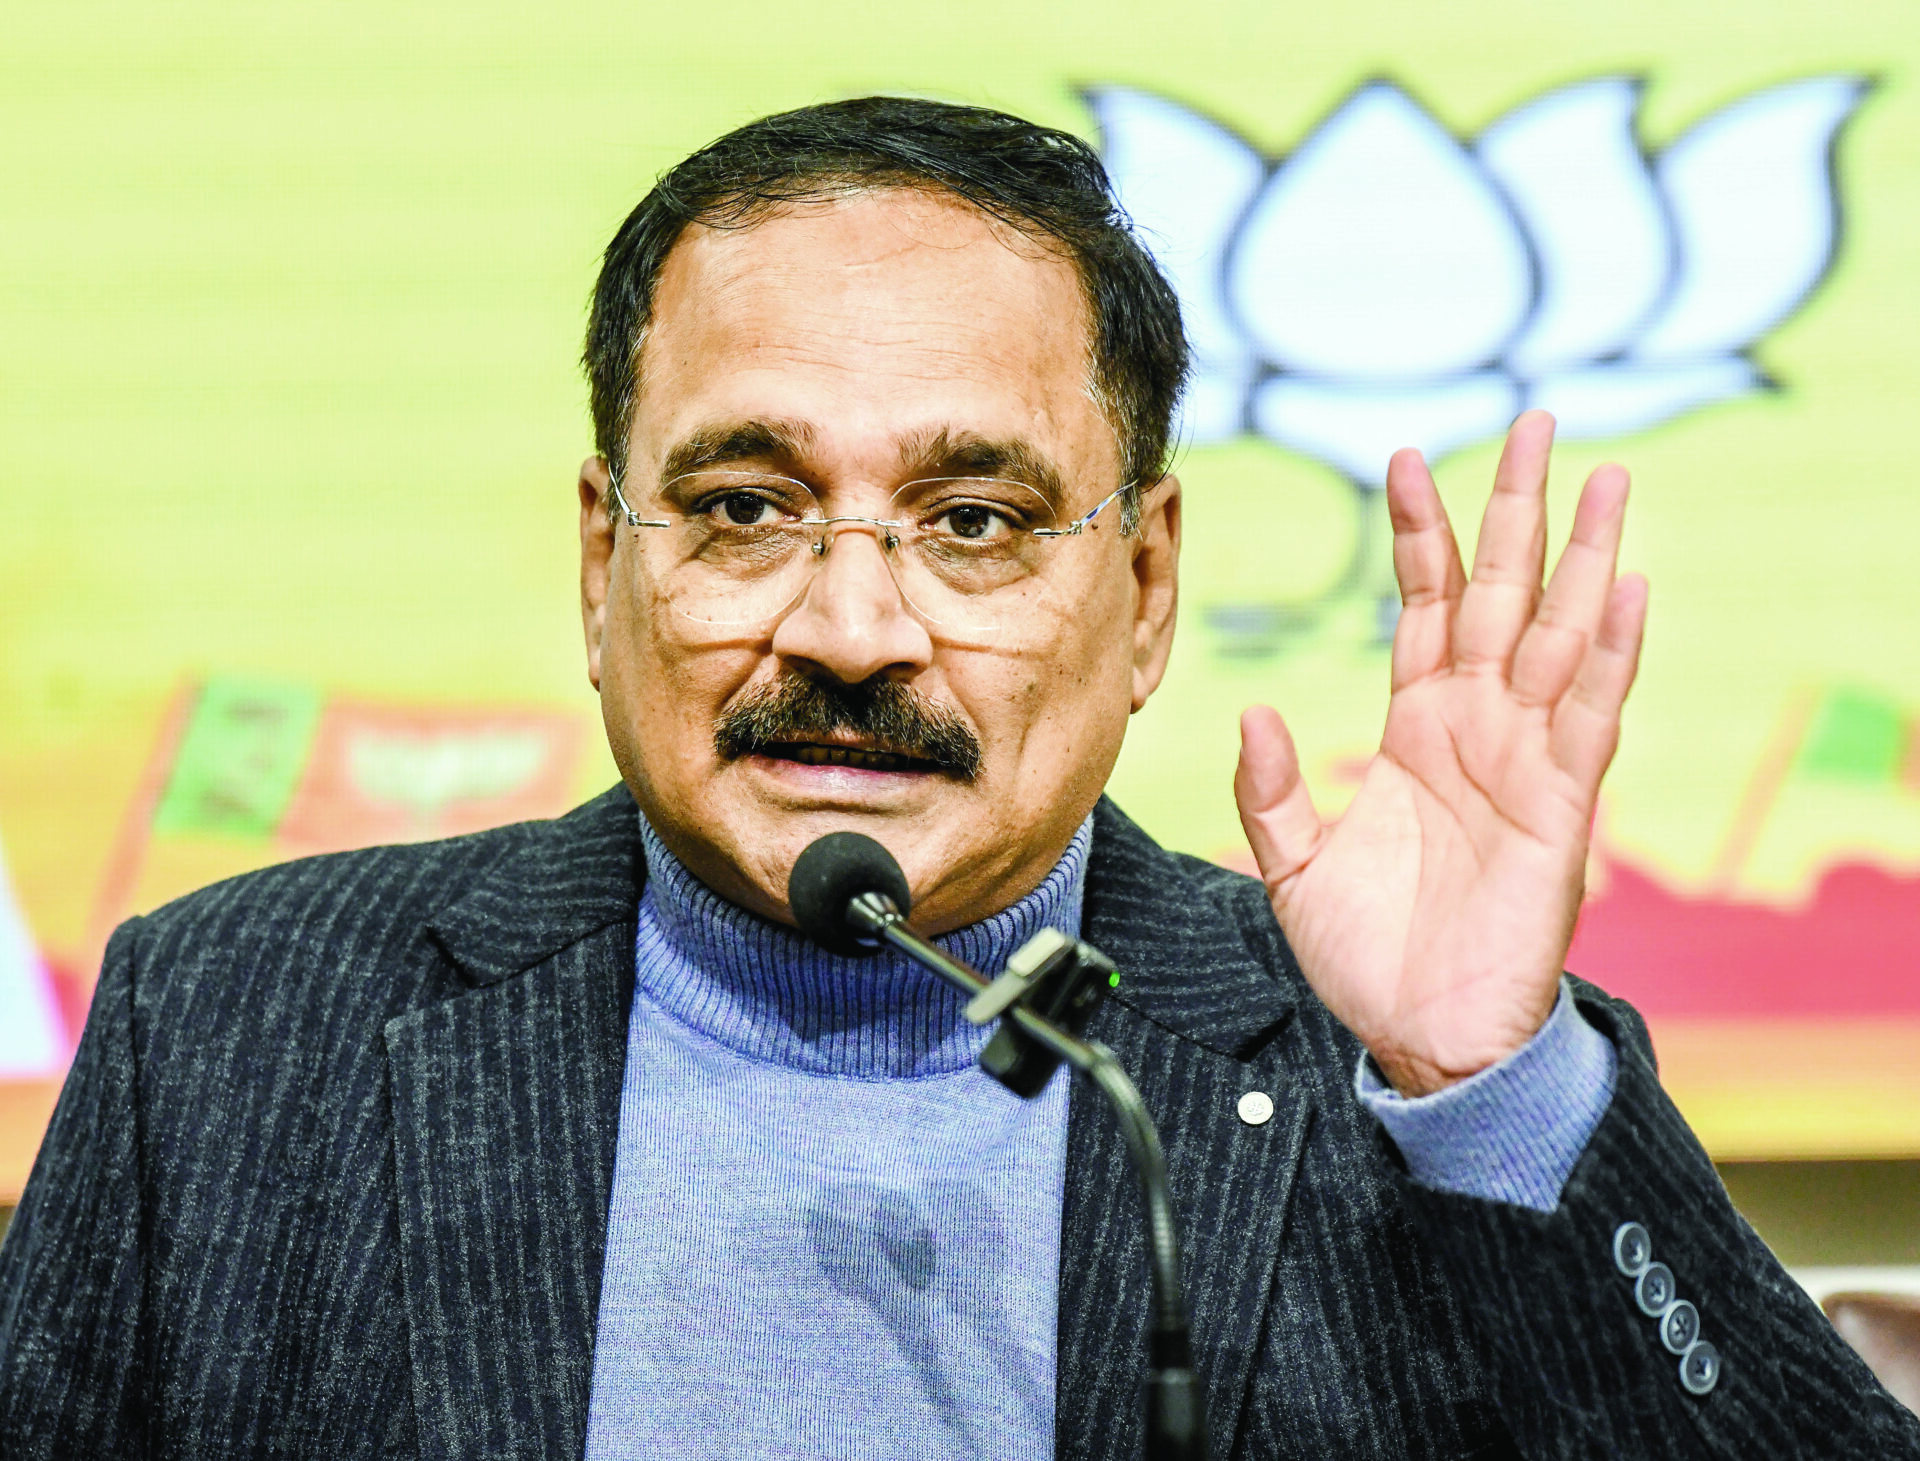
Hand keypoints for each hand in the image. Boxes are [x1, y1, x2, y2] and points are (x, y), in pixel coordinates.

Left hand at [1234, 411, 1647, 1095]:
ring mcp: (1526, 761)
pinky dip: (1607, 655)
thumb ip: (1273, 788)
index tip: (1402, 460)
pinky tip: (1623, 589)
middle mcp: (1478, 728)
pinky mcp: (1563, 808)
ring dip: (1583, 558)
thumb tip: (1254, 710)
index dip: (1418, 535)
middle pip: (1500, 595)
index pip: (1421, 607)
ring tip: (1607, 478)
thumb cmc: (1366, 955)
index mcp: (1416, 729)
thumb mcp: (1293, 864)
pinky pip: (1591, 717)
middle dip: (1516, 510)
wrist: (1420, 1039)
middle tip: (1533, 423)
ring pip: (1558, 637)